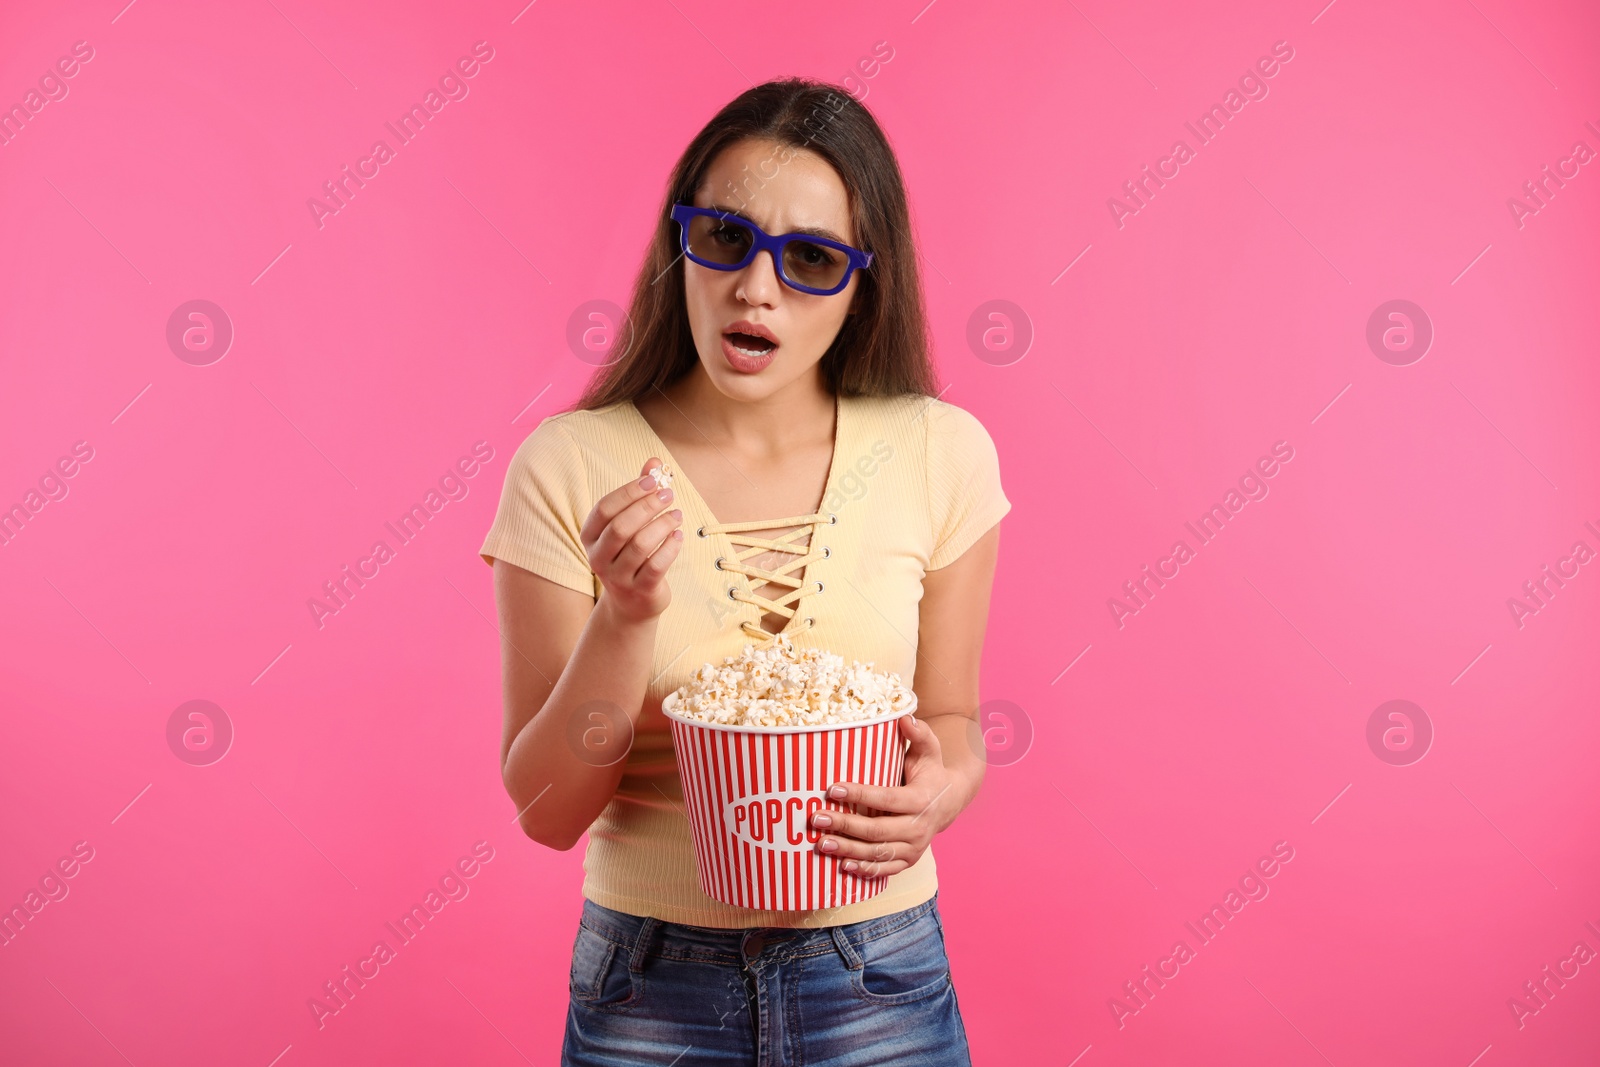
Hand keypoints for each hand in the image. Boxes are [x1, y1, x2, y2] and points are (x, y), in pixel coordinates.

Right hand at [581, 457, 682, 623]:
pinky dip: (671, 547)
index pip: (605, 508)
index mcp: (590, 536)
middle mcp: (598, 557)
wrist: (631, 603)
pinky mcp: (639, 590)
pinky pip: (657, 565)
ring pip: (640, 545)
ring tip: (677, 514)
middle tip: (669, 494)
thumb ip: (640, 492)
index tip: (653, 480)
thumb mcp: (631, 523)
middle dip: (647, 506)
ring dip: (663, 524)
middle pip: (621, 526)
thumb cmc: (631, 552)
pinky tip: (679, 535)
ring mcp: (617, 577)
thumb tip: (655, 461)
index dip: (629, 492)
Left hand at [809, 714, 961, 878]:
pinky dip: (865, 870)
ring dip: (848, 851)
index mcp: (921, 799)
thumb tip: (903, 718)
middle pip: (878, 830)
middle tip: (816, 819)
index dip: (859, 795)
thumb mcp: (929, 750)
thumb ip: (919, 733)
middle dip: (845, 826)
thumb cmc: (931, 771)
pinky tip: (842, 866)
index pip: (886, 798)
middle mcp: (920, 827)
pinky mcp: (910, 859)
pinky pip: (886, 870)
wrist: (951, 800)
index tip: (832, 788)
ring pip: (879, 853)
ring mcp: (915, 847)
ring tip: (821, 844)